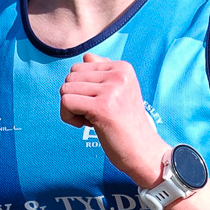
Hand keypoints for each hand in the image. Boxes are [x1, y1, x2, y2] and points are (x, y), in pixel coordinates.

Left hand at [58, 54, 166, 188]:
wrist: (143, 152)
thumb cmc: (127, 126)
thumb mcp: (120, 93)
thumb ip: (103, 73)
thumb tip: (85, 57)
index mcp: (123, 67)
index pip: (81, 66)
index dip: (82, 88)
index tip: (98, 104)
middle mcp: (118, 74)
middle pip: (71, 76)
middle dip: (74, 97)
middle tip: (92, 114)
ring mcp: (111, 90)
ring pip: (66, 89)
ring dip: (71, 109)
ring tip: (90, 120)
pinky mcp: (102, 107)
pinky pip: (66, 102)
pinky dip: (68, 117)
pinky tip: (85, 126)